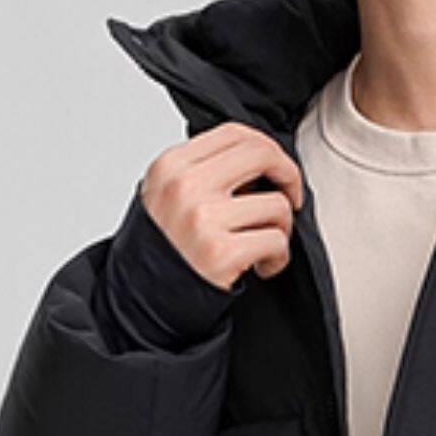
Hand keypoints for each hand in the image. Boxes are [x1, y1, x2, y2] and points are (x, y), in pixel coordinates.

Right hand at [139, 121, 305, 292]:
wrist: (144, 301)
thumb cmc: (165, 250)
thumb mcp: (168, 195)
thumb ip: (206, 171)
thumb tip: (261, 161)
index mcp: (171, 166)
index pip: (235, 133)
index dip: (268, 149)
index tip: (277, 170)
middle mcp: (185, 186)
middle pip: (261, 154)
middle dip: (289, 176)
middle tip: (291, 198)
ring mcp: (202, 218)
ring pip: (277, 204)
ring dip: (281, 229)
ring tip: (263, 246)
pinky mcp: (221, 252)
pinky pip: (276, 241)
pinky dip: (278, 257)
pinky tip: (262, 266)